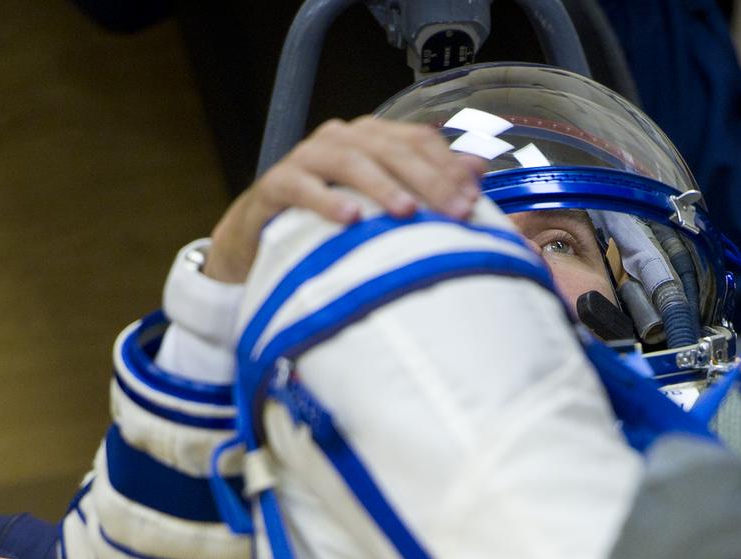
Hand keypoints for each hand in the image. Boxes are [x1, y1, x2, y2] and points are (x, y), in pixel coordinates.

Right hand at [205, 116, 487, 283]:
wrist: (261, 237)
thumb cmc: (332, 222)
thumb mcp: (381, 205)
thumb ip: (428, 183)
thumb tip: (478, 168)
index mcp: (372, 138)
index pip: (418, 140)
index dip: (448, 167)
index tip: (472, 201)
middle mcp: (342, 138)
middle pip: (390, 149)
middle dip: (427, 179)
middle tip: (454, 212)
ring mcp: (308, 157)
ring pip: (351, 160)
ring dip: (382, 186)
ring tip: (406, 212)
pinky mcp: (277, 183)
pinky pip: (303, 186)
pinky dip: (327, 200)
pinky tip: (350, 219)